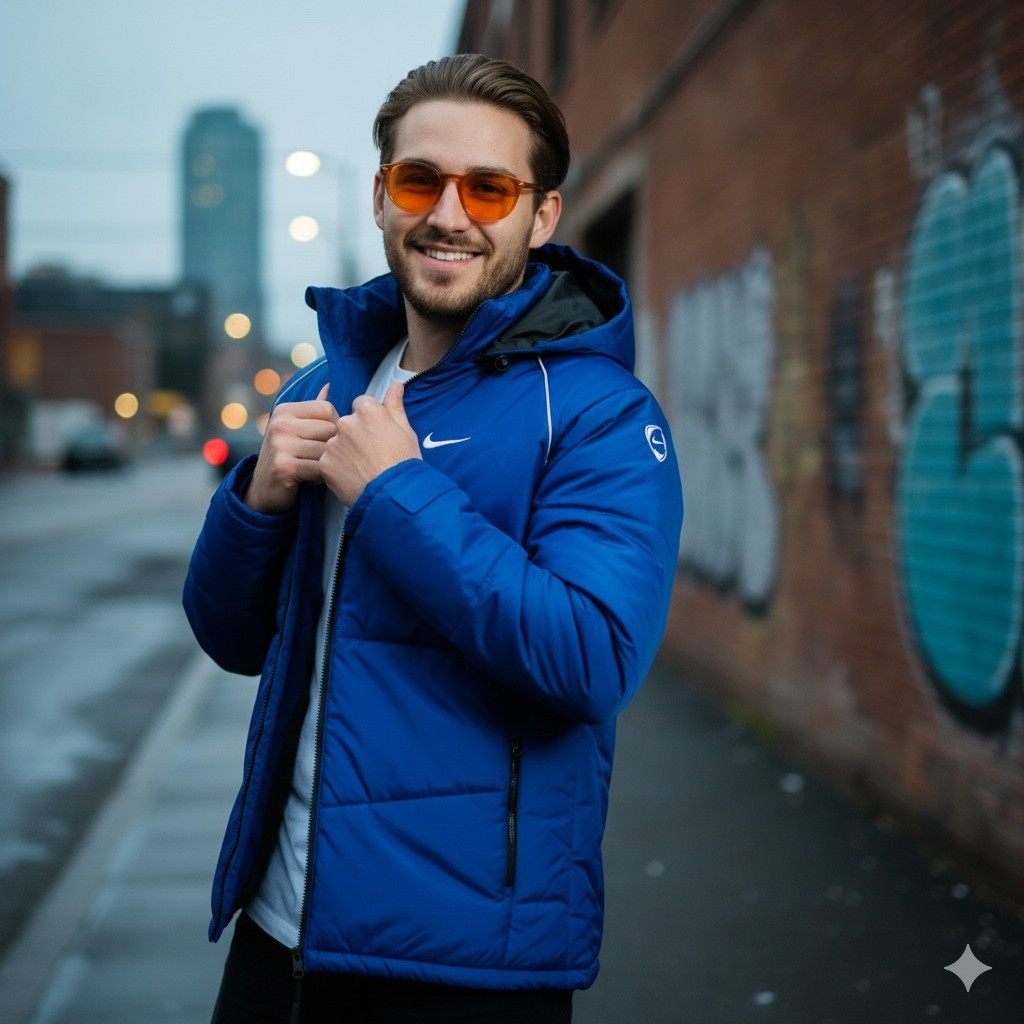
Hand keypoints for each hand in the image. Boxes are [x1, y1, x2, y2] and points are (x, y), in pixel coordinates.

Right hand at [244, 385, 337, 513]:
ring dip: (326, 464)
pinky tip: (310, 479)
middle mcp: (280, 424)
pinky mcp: (283, 466)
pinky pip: (320, 469)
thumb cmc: (287, 458)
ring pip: (327, 451)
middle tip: (318, 459)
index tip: (323, 442)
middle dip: (331, 448)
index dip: (334, 428)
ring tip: (313, 469)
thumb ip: (313, 410)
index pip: (328, 409)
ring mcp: (279, 444)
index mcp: (285, 410)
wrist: (263, 491)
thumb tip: (330, 385)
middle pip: (330, 430)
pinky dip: (321, 477)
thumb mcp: (296, 430)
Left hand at [320, 382, 421, 505]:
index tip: (376, 435)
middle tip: (370, 454)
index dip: (369, 420)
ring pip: (335, 442)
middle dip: (354, 435)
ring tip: (361, 468)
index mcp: (368, 412)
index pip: (361, 404)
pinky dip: (337, 468)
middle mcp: (347, 423)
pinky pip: (328, 461)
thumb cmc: (404, 464)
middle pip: (346, 423)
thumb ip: (395, 406)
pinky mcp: (325, 464)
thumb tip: (396, 386)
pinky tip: (352, 477)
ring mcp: (333, 444)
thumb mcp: (406, 432)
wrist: (394, 497)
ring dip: (344, 451)